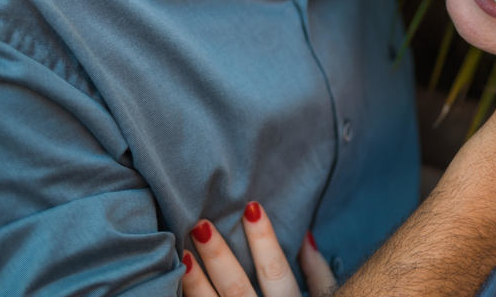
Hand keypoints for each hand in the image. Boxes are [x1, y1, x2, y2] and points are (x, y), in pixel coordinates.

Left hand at [182, 202, 335, 296]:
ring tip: (184, 255)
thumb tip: (306, 237)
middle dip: (219, 256)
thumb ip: (318, 274)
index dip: (264, 239)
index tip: (250, 207)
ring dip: (196, 283)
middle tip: (200, 225)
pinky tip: (177, 286)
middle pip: (237, 288)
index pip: (276, 270)